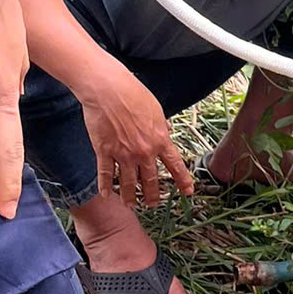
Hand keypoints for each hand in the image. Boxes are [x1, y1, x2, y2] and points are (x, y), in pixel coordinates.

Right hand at [82, 61, 195, 209]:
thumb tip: (167, 132)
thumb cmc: (132, 93)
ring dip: (130, 197)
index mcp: (160, 140)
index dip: (182, 180)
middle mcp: (144, 151)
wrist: (107, 88)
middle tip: (152, 204)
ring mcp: (124, 154)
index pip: (175, 165)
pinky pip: (106, 174)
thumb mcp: (156, 109)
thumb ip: (162, 126)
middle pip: (151, 180)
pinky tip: (107, 195)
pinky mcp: (104, 151)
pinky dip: (105, 187)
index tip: (187, 192)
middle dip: (152, 195)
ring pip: (129, 183)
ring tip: (131, 205)